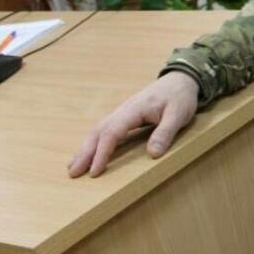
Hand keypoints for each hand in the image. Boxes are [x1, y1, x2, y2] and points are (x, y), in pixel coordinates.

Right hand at [67, 71, 199, 177]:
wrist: (180, 80)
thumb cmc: (180, 97)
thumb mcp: (178, 115)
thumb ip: (165, 133)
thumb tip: (152, 154)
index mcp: (134, 110)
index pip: (112, 133)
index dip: (102, 153)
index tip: (94, 171)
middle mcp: (123, 110)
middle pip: (98, 131)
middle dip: (84, 153)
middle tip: (73, 173)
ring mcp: (122, 112)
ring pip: (98, 130)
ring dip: (85, 148)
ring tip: (73, 167)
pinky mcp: (124, 115)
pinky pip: (104, 129)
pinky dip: (93, 142)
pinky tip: (88, 153)